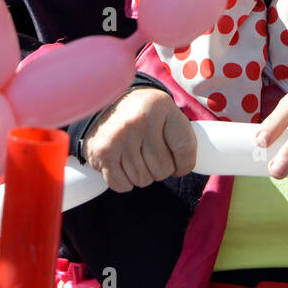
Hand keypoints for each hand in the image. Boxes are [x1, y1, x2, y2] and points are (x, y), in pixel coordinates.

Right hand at [81, 88, 196, 191]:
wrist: (106, 103)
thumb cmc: (144, 114)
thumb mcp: (167, 112)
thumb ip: (182, 138)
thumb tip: (184, 169)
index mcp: (160, 107)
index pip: (185, 148)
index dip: (185, 164)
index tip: (180, 164)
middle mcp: (138, 121)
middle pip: (163, 169)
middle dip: (160, 169)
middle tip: (151, 155)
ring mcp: (118, 137)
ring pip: (142, 179)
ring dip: (142, 175)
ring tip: (136, 156)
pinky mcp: (102, 152)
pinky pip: (121, 185)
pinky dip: (124, 182)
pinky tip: (123, 165)